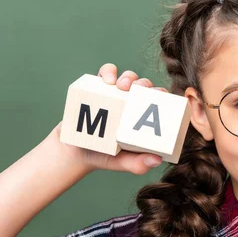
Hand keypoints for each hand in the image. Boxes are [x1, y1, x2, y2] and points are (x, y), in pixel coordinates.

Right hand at [51, 63, 169, 174]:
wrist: (73, 151)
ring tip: (121, 86)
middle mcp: (133, 103)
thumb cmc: (104, 156)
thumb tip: (157, 160)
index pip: (160, 102)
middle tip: (138, 90)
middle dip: (145, 84)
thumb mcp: (123, 162)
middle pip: (146, 87)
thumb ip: (138, 164)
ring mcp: (117, 94)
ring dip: (129, 77)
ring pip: (129, 77)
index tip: (159, 97)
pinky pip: (107, 73)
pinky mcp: (100, 88)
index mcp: (144, 118)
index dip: (164, 95)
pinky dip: (109, 71)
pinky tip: (107, 80)